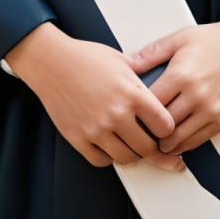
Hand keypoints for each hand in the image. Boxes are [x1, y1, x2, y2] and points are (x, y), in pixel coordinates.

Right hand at [6, 22, 188, 174]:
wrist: (51, 62)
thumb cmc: (85, 57)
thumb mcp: (121, 60)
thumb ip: (142, 74)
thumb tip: (159, 77)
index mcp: (132, 93)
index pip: (165, 125)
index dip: (168, 129)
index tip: (165, 129)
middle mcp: (116, 114)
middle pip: (148, 148)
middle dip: (153, 148)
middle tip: (153, 144)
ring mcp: (97, 129)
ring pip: (126, 158)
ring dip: (132, 154)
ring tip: (132, 145)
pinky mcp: (79, 138)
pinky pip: (102, 161)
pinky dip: (109, 156)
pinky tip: (110, 146)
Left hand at [123, 14, 219, 155]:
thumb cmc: (214, 41)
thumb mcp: (179, 38)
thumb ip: (152, 53)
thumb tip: (128, 64)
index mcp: (182, 75)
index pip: (150, 105)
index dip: (136, 111)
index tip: (129, 113)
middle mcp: (197, 96)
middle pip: (163, 125)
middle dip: (148, 130)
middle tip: (137, 130)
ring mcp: (212, 111)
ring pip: (179, 139)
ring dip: (164, 142)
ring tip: (153, 137)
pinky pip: (197, 141)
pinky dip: (183, 144)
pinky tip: (173, 139)